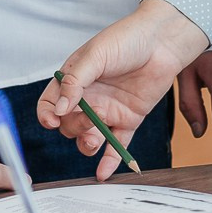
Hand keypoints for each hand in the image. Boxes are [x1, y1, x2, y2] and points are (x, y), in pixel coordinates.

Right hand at [37, 0, 210, 179]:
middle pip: (69, 125)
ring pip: (89, 138)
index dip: (48, 115)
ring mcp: (108, 110)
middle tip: (90, 118)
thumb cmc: (126, 39)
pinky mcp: (128, 120)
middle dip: (75, 127)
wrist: (163, 42)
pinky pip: (116, 145)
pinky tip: (104, 173)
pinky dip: (110, 160)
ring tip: (94, 139)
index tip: (52, 121)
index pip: (51, 103)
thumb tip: (58, 110)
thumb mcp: (95, 55)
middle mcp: (88, 98)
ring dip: (87, 144)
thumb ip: (75, 82)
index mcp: (74, 80)